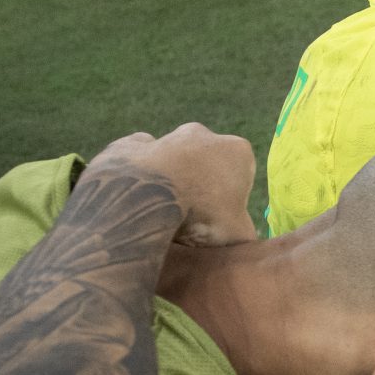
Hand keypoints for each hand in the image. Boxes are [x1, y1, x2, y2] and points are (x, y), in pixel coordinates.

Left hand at [85, 123, 256, 246]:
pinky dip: (139, 173)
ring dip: (170, 177)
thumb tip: (244, 239)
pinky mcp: (129, 144)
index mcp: (237, 152)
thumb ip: (245, 232)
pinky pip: (139, 158)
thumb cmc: (201, 214)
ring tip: (162, 210)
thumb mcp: (238, 235)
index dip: (232, 198)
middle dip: (201, 182)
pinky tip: (136, 195)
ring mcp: (164, 136)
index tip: (220, 218)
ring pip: (172, 157)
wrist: (144, 199)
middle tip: (192, 214)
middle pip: (207, 161)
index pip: (242, 174)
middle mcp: (203, 135)